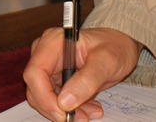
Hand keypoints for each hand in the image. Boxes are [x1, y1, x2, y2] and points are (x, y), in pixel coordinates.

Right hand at [23, 27, 141, 121]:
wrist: (119, 47)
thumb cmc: (114, 46)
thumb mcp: (106, 61)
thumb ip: (87, 80)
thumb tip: (64, 101)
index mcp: (54, 42)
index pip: (35, 72)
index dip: (45, 96)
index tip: (63, 112)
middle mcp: (46, 53)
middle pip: (37, 89)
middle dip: (57, 108)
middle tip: (82, 117)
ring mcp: (50, 67)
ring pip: (45, 98)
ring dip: (65, 111)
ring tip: (90, 111)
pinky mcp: (55, 79)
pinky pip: (55, 101)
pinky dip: (71, 109)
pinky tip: (89, 107)